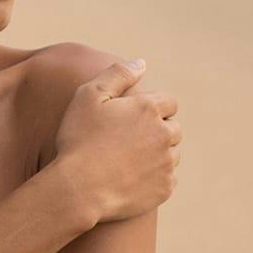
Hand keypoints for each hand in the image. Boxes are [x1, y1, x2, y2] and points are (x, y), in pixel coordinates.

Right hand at [51, 58, 181, 224]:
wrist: (78, 189)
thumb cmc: (78, 140)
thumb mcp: (88, 96)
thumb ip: (117, 74)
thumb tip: (141, 63)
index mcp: (149, 108)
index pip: (169, 102)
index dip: (153, 108)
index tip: (134, 118)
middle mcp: (165, 134)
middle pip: (174, 128)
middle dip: (158, 131)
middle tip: (129, 140)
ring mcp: (167, 163)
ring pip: (172, 154)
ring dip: (158, 154)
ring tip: (129, 160)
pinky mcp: (165, 188)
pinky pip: (168, 179)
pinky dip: (155, 177)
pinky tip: (132, 179)